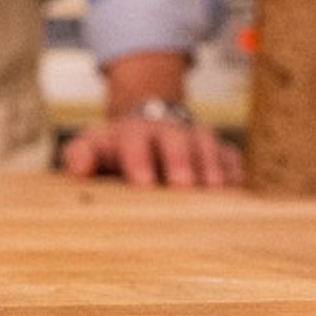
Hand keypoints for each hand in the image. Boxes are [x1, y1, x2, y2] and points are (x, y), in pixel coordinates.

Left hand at [62, 111, 242, 188]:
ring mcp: (195, 138)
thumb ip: (79, 155)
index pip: (135, 141)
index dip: (139, 159)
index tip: (143, 183)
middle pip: (176, 140)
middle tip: (183, 185)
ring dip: (210, 165)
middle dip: (180, 160)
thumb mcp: (91, 146)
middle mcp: (167, 131)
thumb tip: (80, 168)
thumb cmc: (114, 149)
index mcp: (133, 132)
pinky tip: (236, 190)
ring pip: (206, 144)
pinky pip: (230, 156)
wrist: (146, 125)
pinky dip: (234, 171)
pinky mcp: (219, 151)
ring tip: (214, 190)